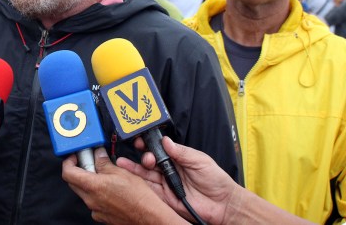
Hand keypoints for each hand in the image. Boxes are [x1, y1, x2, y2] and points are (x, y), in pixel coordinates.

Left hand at [62, 148, 184, 224]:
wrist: (149, 218)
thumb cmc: (139, 197)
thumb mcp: (121, 172)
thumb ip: (104, 162)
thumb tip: (98, 154)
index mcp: (92, 186)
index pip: (68, 173)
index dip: (69, 162)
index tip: (74, 156)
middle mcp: (91, 200)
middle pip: (74, 183)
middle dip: (79, 170)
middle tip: (91, 162)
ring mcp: (96, 210)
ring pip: (85, 193)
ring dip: (91, 182)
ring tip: (106, 176)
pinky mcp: (102, 216)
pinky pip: (95, 202)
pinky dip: (99, 194)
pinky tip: (112, 190)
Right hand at [119, 136, 240, 224]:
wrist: (223, 204)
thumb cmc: (216, 180)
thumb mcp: (200, 160)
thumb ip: (181, 151)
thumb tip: (166, 140)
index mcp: (177, 158)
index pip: (158, 149)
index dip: (148, 144)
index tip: (141, 140)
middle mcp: (169, 170)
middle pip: (149, 162)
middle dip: (142, 157)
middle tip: (144, 157)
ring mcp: (165, 184)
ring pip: (145, 175)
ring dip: (134, 169)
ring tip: (123, 163)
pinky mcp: (164, 198)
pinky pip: (149, 190)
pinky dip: (139, 184)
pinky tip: (130, 178)